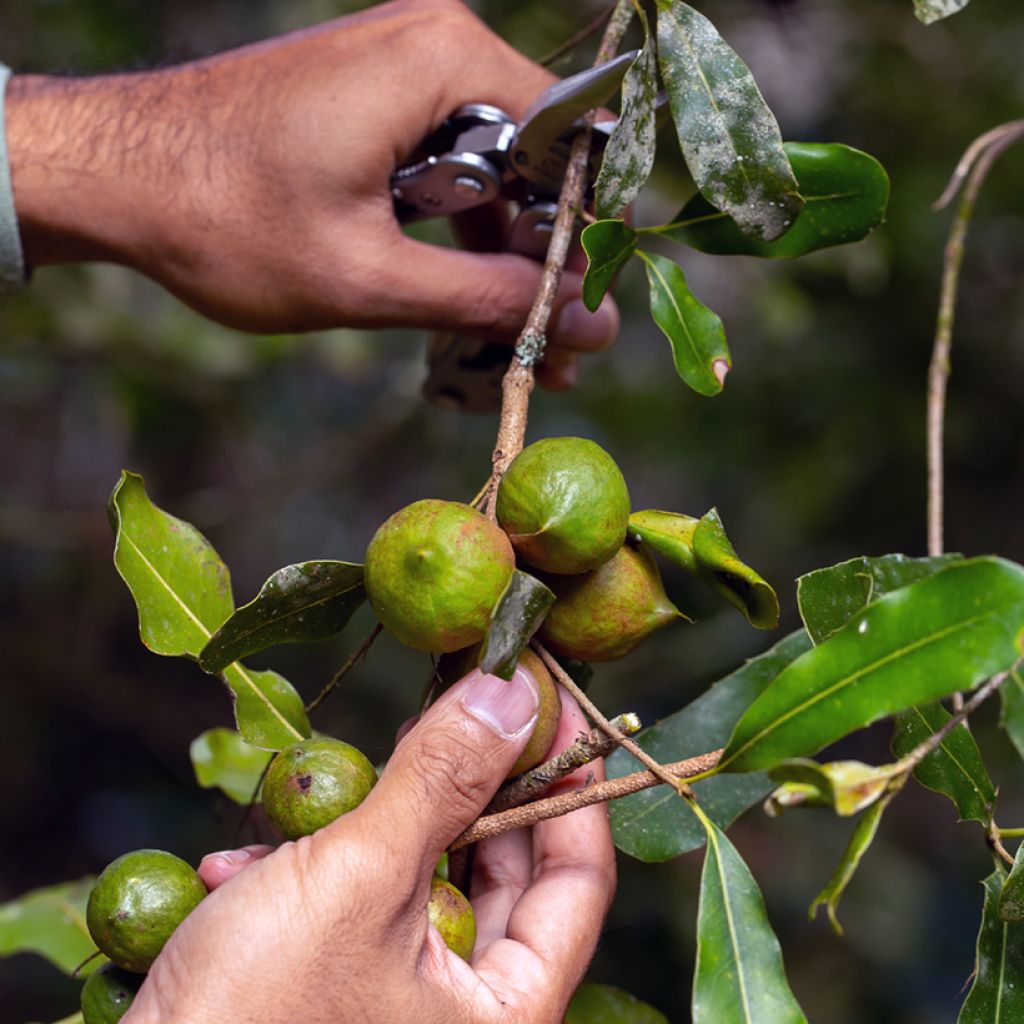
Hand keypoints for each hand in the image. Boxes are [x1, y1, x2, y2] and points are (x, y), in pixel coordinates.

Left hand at [5, 0, 617, 388]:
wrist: (111, 176)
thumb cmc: (225, 219)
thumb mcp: (370, 277)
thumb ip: (487, 298)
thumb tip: (588, 324)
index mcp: (444, 62)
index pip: (569, 147)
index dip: (583, 238)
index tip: (585, 314)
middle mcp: (433, 47)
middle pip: (534, 166)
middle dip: (543, 264)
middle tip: (556, 352)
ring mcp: (402, 72)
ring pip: (492, 178)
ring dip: (502, 263)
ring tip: (518, 351)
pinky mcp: (374, 105)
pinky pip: (446, 173)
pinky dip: (455, 240)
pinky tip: (463, 308)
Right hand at [126, 666, 615, 1023]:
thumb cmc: (252, 1016)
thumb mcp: (359, 876)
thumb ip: (442, 779)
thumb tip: (513, 693)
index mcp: (506, 1017)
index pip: (579, 878)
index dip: (572, 780)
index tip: (555, 703)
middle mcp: (466, 1017)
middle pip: (503, 872)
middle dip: (470, 786)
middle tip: (454, 708)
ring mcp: (400, 1005)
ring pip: (422, 879)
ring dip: (379, 821)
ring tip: (342, 780)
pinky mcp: (339, 992)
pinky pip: (358, 908)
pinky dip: (316, 870)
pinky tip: (245, 863)